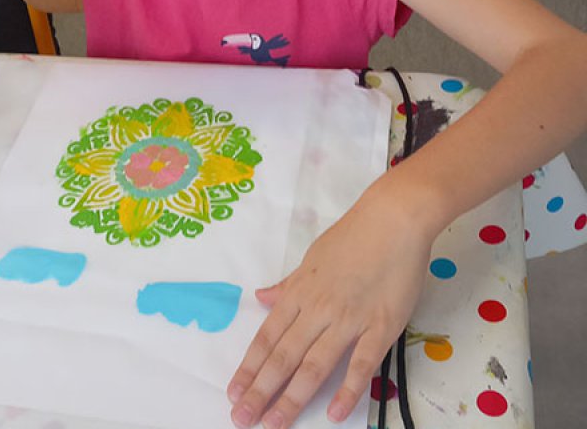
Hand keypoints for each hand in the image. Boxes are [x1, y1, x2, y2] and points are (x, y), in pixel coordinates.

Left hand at [227, 196, 433, 427]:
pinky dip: (348, 390)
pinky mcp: (381, 327)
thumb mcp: (311, 259)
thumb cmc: (352, 236)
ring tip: (274, 424)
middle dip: (260, 391)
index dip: (249, 368)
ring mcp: (349, 320)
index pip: (267, 338)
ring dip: (292, 398)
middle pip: (283, 357)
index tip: (233, 392)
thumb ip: (287, 285)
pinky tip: (335, 414)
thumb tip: (261, 298)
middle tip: (241, 418)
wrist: (393, 219)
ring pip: (313, 366)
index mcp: (299, 293)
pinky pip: (361, 364)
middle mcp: (317, 310)